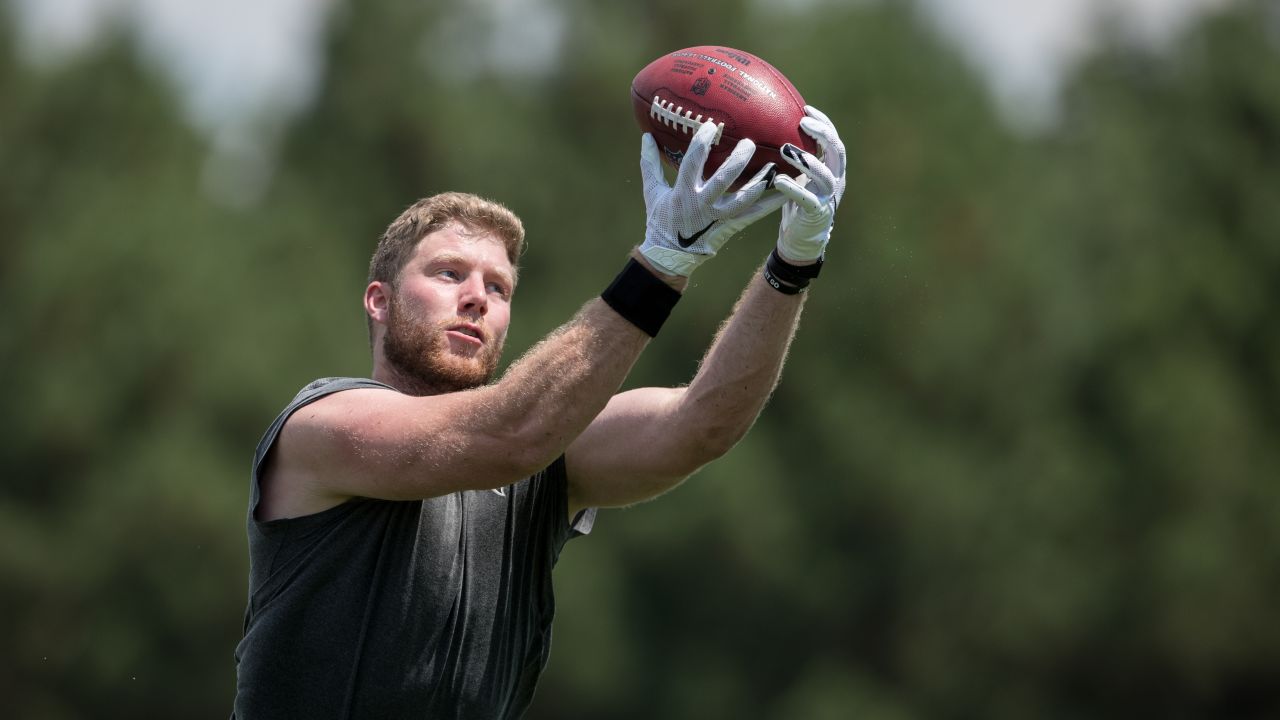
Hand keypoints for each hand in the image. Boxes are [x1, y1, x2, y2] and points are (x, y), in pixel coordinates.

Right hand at [639, 123, 784, 276]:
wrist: (671, 256)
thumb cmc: (661, 220)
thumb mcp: (652, 192)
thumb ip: (650, 164)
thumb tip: (646, 136)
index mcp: (682, 192)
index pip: (692, 162)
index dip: (702, 142)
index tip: (712, 125)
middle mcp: (702, 204)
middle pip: (723, 179)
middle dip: (738, 160)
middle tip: (749, 143)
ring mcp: (718, 217)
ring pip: (743, 199)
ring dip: (760, 182)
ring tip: (774, 166)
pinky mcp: (730, 227)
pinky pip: (753, 215)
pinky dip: (770, 204)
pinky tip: (786, 192)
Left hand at [773, 106, 846, 262]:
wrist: (802, 237)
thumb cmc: (797, 201)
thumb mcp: (798, 175)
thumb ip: (794, 157)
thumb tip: (771, 131)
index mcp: (832, 168)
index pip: (833, 140)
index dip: (823, 122)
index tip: (806, 108)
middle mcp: (835, 179)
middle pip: (837, 151)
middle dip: (822, 134)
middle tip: (802, 123)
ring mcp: (828, 197)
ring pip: (825, 175)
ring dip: (807, 160)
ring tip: (785, 150)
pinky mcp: (817, 213)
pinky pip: (807, 199)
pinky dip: (793, 189)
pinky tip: (779, 180)